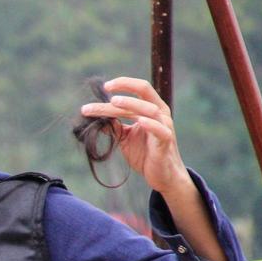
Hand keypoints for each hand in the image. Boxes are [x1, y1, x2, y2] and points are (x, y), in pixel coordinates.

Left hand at [80, 77, 189, 196]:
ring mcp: (165, 126)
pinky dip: (150, 124)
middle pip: (145, 92)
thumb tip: (95, 119)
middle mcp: (160, 113)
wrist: (162, 176)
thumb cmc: (145, 154)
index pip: (139, 89)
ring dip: (131, 104)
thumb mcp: (125, 138)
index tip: (104, 86)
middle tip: (106, 88)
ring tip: (114, 102)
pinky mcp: (166, 141)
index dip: (123, 84)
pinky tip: (139, 121)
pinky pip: (160, 130)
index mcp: (151, 109)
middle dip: (125, 87)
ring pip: (150, 109)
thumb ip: (114, 126)